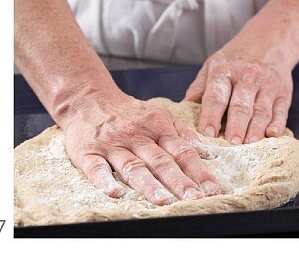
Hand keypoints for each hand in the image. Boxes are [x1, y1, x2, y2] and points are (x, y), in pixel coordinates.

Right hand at [58, 88, 221, 203]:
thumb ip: (181, 133)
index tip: (212, 189)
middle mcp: (137, 136)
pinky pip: (97, 168)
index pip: (182, 151)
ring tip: (163, 202)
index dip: (198, 170)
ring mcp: (112, 145)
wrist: (86, 98)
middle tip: (194, 198)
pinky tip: (115, 193)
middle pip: (160, 161)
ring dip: (148, 184)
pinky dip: (106, 181)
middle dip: (179, 181)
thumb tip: (207, 152)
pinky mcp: (88, 152)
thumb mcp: (157, 113)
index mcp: (157, 126)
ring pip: (132, 166)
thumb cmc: (127, 112)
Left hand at [185, 44, 293, 143]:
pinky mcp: (283, 93)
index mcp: (225, 71)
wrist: (269, 42)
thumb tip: (182, 113)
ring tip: (249, 145)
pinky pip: (281, 112)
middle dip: (235, 126)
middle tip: (230, 145)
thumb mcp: (212, 66)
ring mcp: (268, 85)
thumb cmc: (235, 60)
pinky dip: (277, 125)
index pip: (216, 96)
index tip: (206, 133)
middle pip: (241, 105)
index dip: (211, 115)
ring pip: (261, 111)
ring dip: (255, 130)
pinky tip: (271, 135)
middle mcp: (247, 77)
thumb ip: (198, 90)